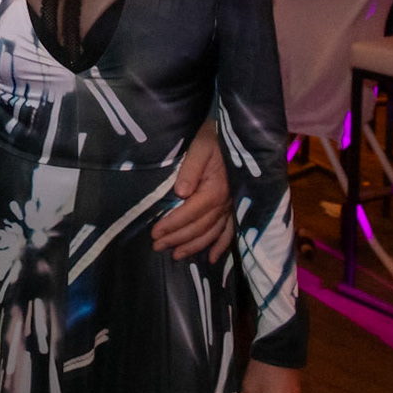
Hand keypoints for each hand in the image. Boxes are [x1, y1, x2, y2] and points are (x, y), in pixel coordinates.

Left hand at [151, 119, 233, 260]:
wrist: (237, 133)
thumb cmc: (214, 138)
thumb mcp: (200, 147)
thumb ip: (190, 169)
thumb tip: (180, 193)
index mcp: (215, 188)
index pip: (190, 213)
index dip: (172, 225)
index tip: (155, 234)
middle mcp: (225, 202)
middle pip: (199, 226)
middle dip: (177, 238)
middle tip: (157, 247)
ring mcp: (232, 206)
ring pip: (212, 233)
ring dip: (194, 246)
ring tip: (176, 255)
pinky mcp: (235, 206)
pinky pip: (230, 231)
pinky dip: (221, 246)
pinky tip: (211, 259)